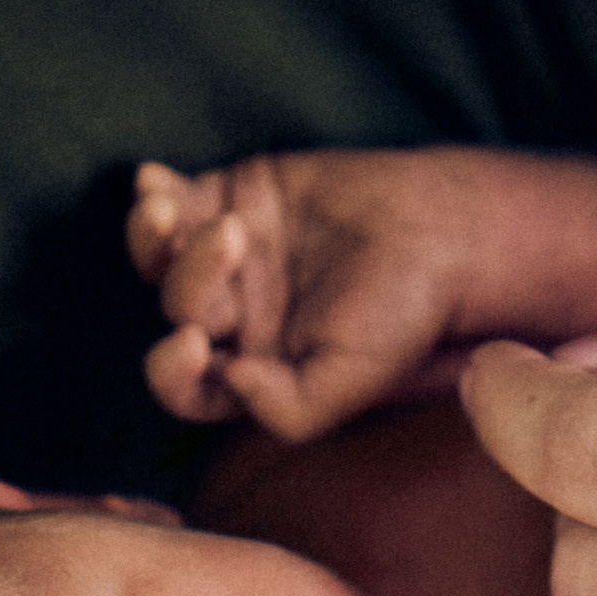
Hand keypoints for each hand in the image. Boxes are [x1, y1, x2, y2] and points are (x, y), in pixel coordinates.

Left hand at [131, 148, 596, 440]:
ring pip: (161, 258)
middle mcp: (236, 320)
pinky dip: (151, 195)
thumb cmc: (406, 319)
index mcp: (255, 373)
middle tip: (226, 249)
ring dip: (157, 238)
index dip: (172, 371)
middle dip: (186, 285)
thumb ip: (285, 410)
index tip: (194, 344)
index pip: (188, 387)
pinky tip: (153, 185)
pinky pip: (171, 202)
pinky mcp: (233, 197)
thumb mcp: (349, 388)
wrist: (445, 234)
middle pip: (173, 312)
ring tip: (177, 213)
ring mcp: (230, 259)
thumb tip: (229, 378)